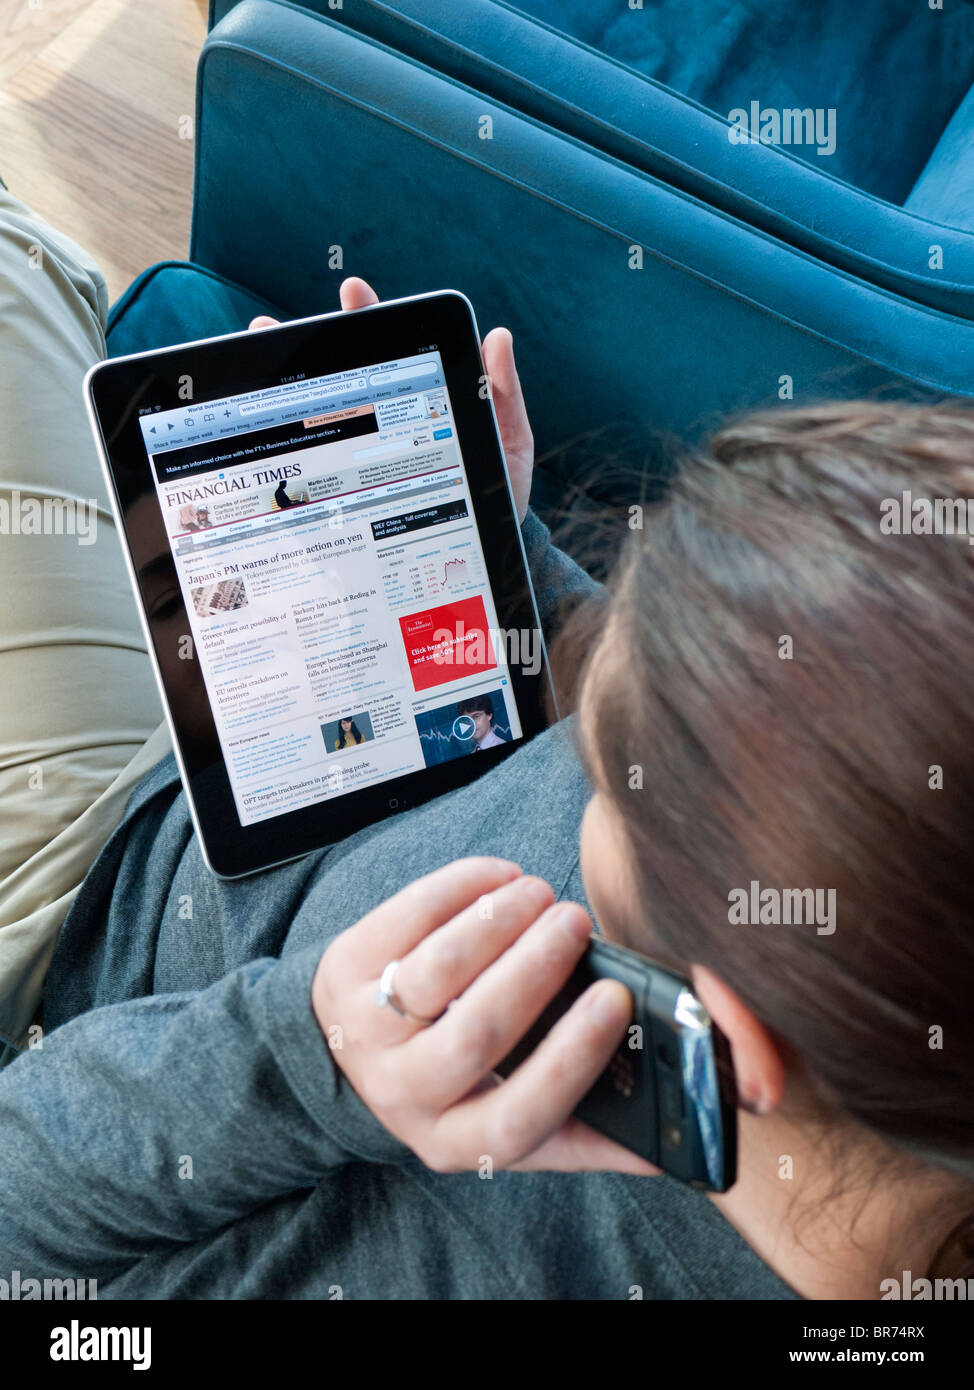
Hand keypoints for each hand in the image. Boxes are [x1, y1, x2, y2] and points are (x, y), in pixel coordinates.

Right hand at [249, 278, 534, 522]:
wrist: (484, 546)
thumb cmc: (495, 490)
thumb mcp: (507, 442)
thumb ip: (503, 392)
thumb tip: (496, 338)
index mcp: (421, 400)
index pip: (389, 351)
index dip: (369, 318)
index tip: (354, 295)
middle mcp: (385, 421)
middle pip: (344, 373)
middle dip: (310, 343)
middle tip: (283, 324)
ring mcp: (365, 453)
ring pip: (319, 411)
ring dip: (285, 379)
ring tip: (259, 345)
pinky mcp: (352, 488)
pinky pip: (318, 462)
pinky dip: (287, 440)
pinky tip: (265, 424)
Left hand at [311, 857, 659, 1176]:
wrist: (351, 1050)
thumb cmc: (456, 1081)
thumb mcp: (505, 1118)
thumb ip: (584, 1134)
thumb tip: (671, 1151)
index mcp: (458, 1141)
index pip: (520, 1116)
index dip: (571, 1058)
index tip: (615, 998)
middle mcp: (405, 1095)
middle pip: (477, 1033)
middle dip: (536, 969)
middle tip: (577, 922)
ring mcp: (366, 1031)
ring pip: (437, 971)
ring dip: (498, 922)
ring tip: (540, 894)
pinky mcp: (343, 970)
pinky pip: (404, 919)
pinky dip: (459, 888)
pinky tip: (500, 877)